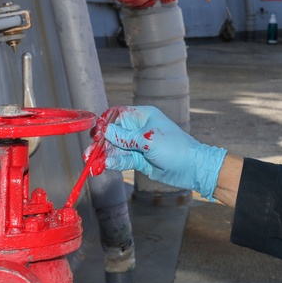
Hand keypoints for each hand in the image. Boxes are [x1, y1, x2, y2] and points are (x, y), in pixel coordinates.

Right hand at [102, 105, 226, 200]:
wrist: (192, 168)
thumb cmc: (175, 148)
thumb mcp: (148, 140)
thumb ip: (125, 137)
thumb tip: (105, 131)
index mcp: (143, 116)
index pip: (118, 114)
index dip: (105, 123)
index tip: (96, 134)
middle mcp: (139, 129)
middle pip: (113, 133)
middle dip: (101, 143)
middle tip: (89, 153)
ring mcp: (139, 145)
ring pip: (116, 148)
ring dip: (104, 155)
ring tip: (93, 163)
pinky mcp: (140, 159)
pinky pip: (122, 159)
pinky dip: (113, 163)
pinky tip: (105, 166)